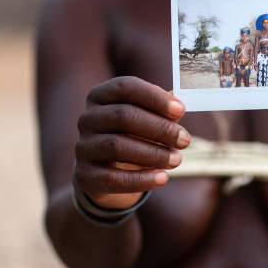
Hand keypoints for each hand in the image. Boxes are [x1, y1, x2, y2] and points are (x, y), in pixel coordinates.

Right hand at [75, 77, 188, 210]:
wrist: (106, 173)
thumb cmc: (132, 136)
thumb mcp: (145, 119)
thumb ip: (161, 111)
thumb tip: (178, 107)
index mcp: (100, 96)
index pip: (126, 87)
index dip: (154, 97)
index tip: (181, 110)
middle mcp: (87, 118)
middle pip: (123, 116)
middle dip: (159, 128)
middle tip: (184, 140)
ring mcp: (83, 147)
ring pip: (117, 146)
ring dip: (153, 153)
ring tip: (176, 160)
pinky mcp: (85, 176)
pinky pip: (112, 178)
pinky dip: (140, 179)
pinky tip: (162, 178)